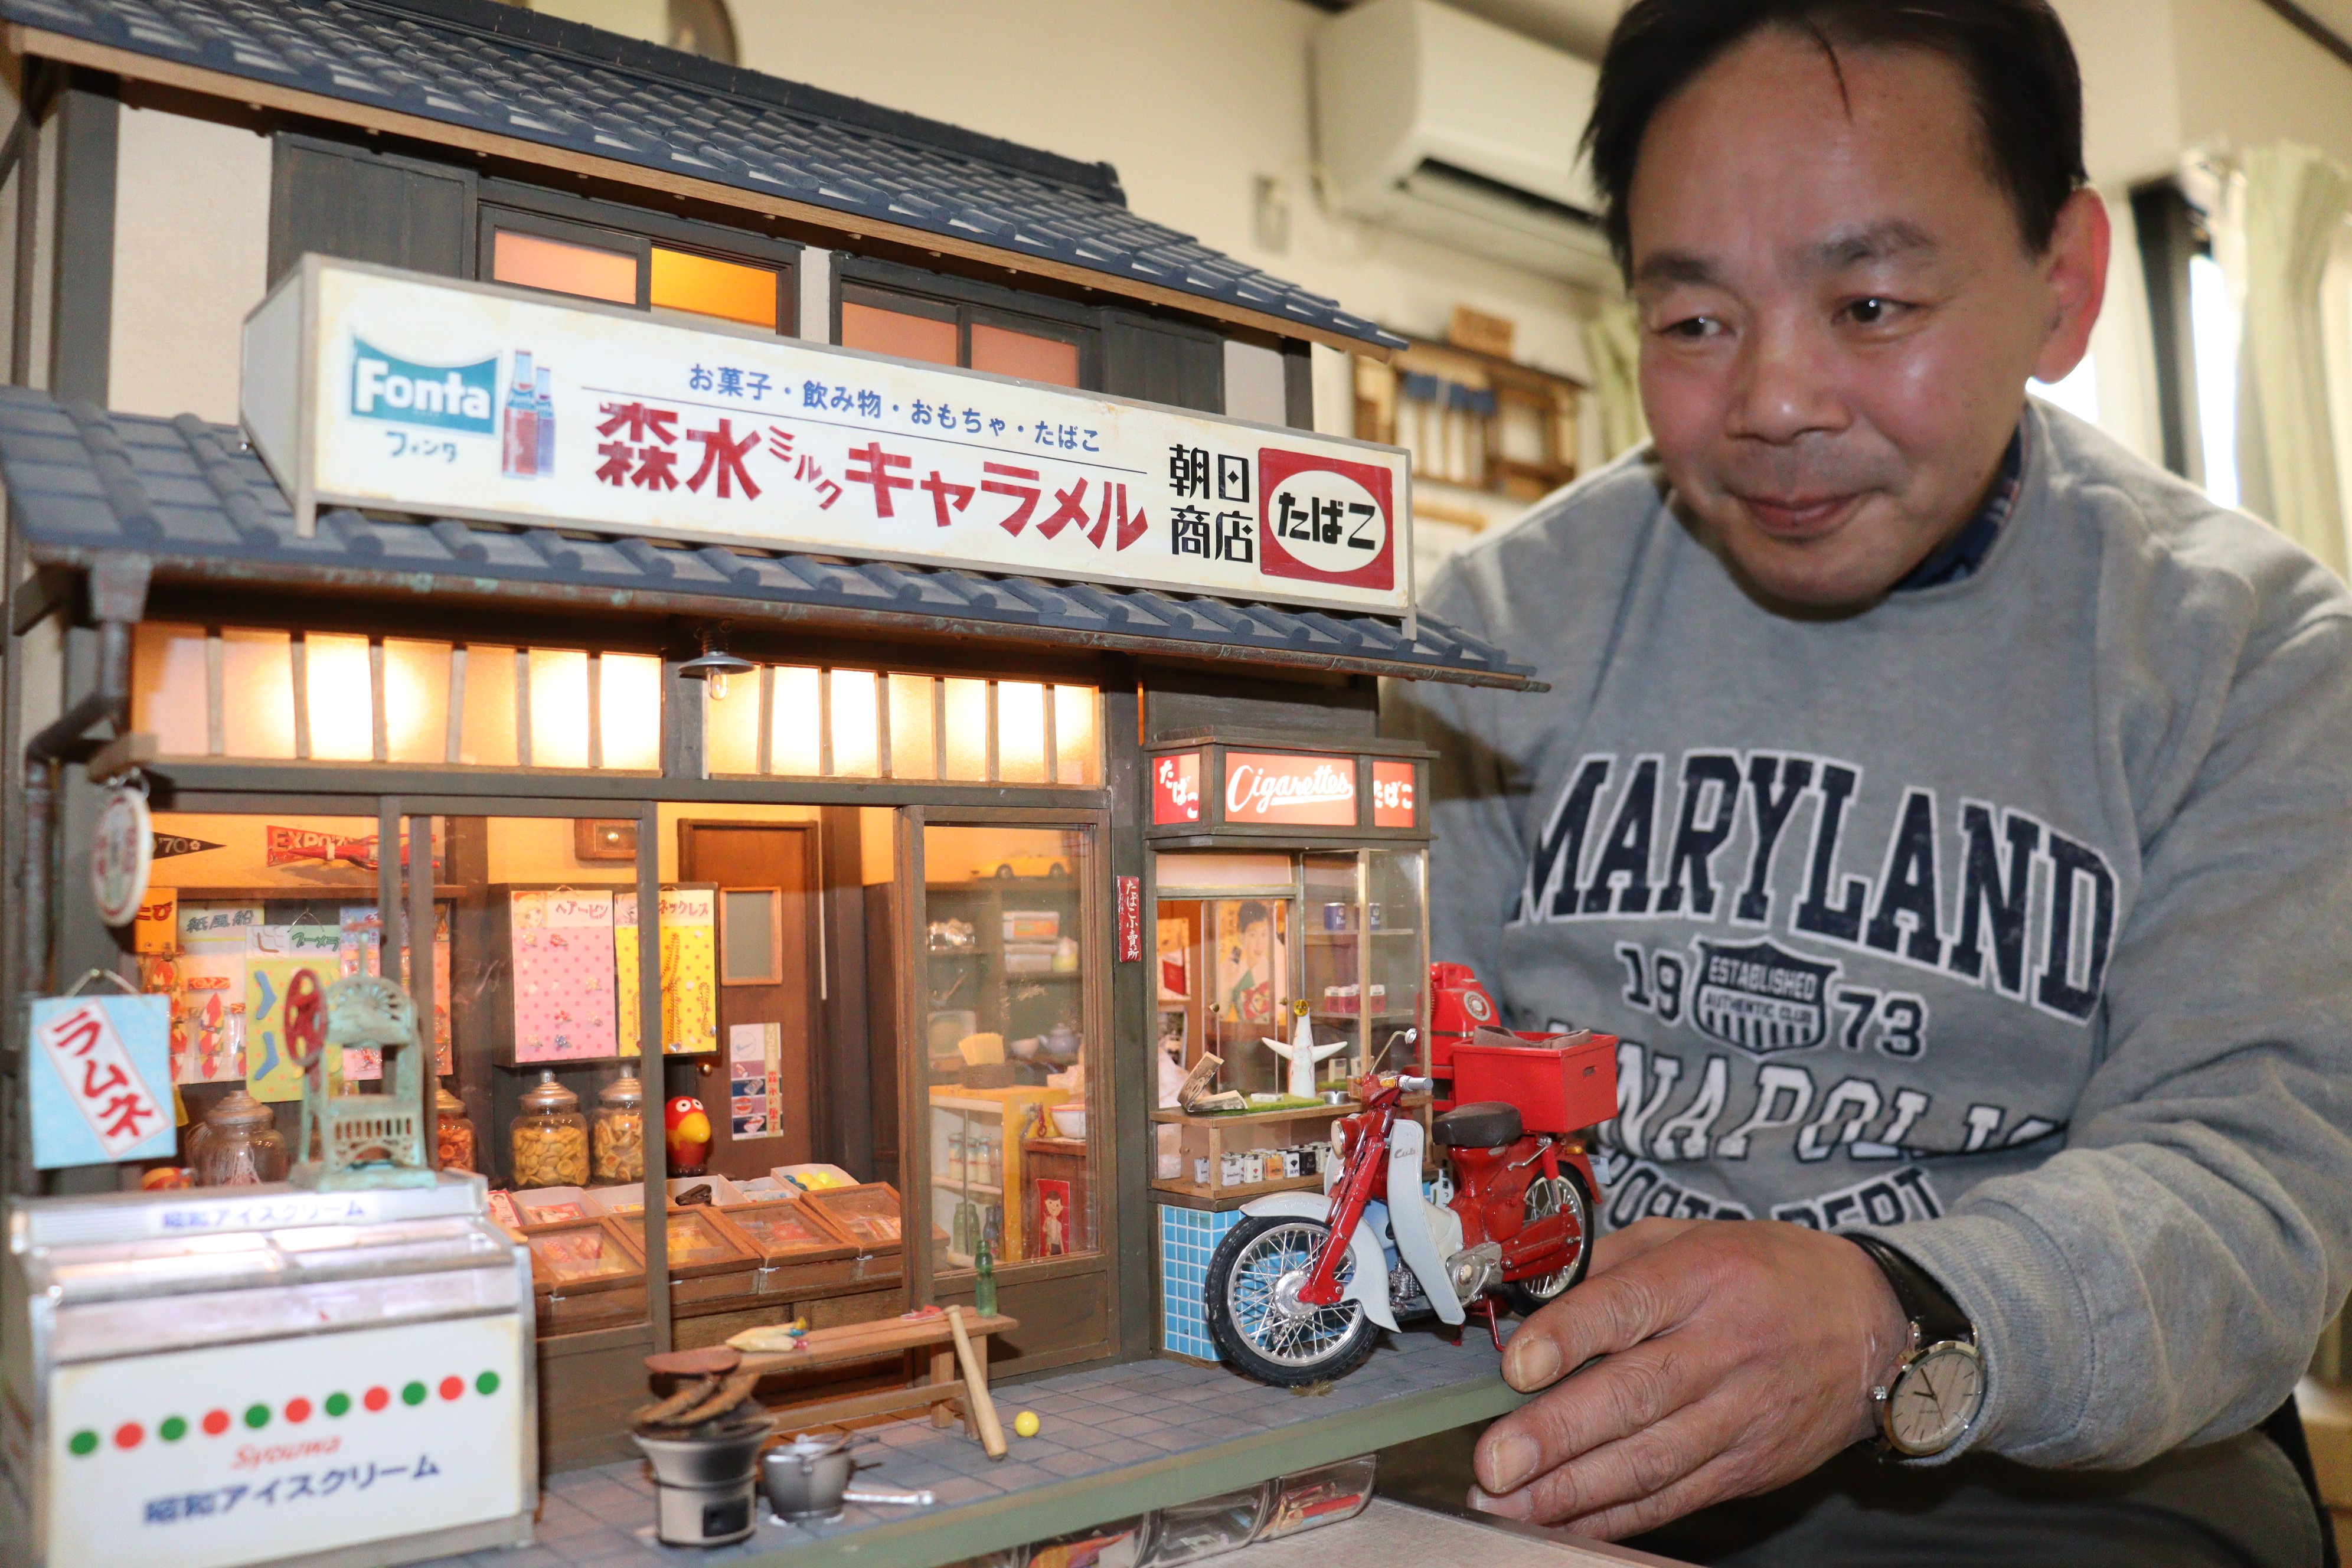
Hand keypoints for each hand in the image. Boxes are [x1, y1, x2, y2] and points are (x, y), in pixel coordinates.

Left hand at [1469, 1217, 1909, 1537]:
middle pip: (1633, 1396)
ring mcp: (1739, 1415)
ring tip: (1506, 1505)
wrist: (1872, 1326)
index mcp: (1701, 1278)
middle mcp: (1721, 1349)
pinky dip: (1615, 1519)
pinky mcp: (1749, 1467)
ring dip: (1571, 1492)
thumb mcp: (1691, 1236)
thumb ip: (1610, 1262)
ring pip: (1649, 1461)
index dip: (1568, 1338)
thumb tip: (1529, 1292)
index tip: (1516, 1366)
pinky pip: (1674, 1498)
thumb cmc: (1768, 1272)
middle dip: (1555, 1436)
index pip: (1627, 1307)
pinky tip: (1563, 1526)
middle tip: (1493, 1463)